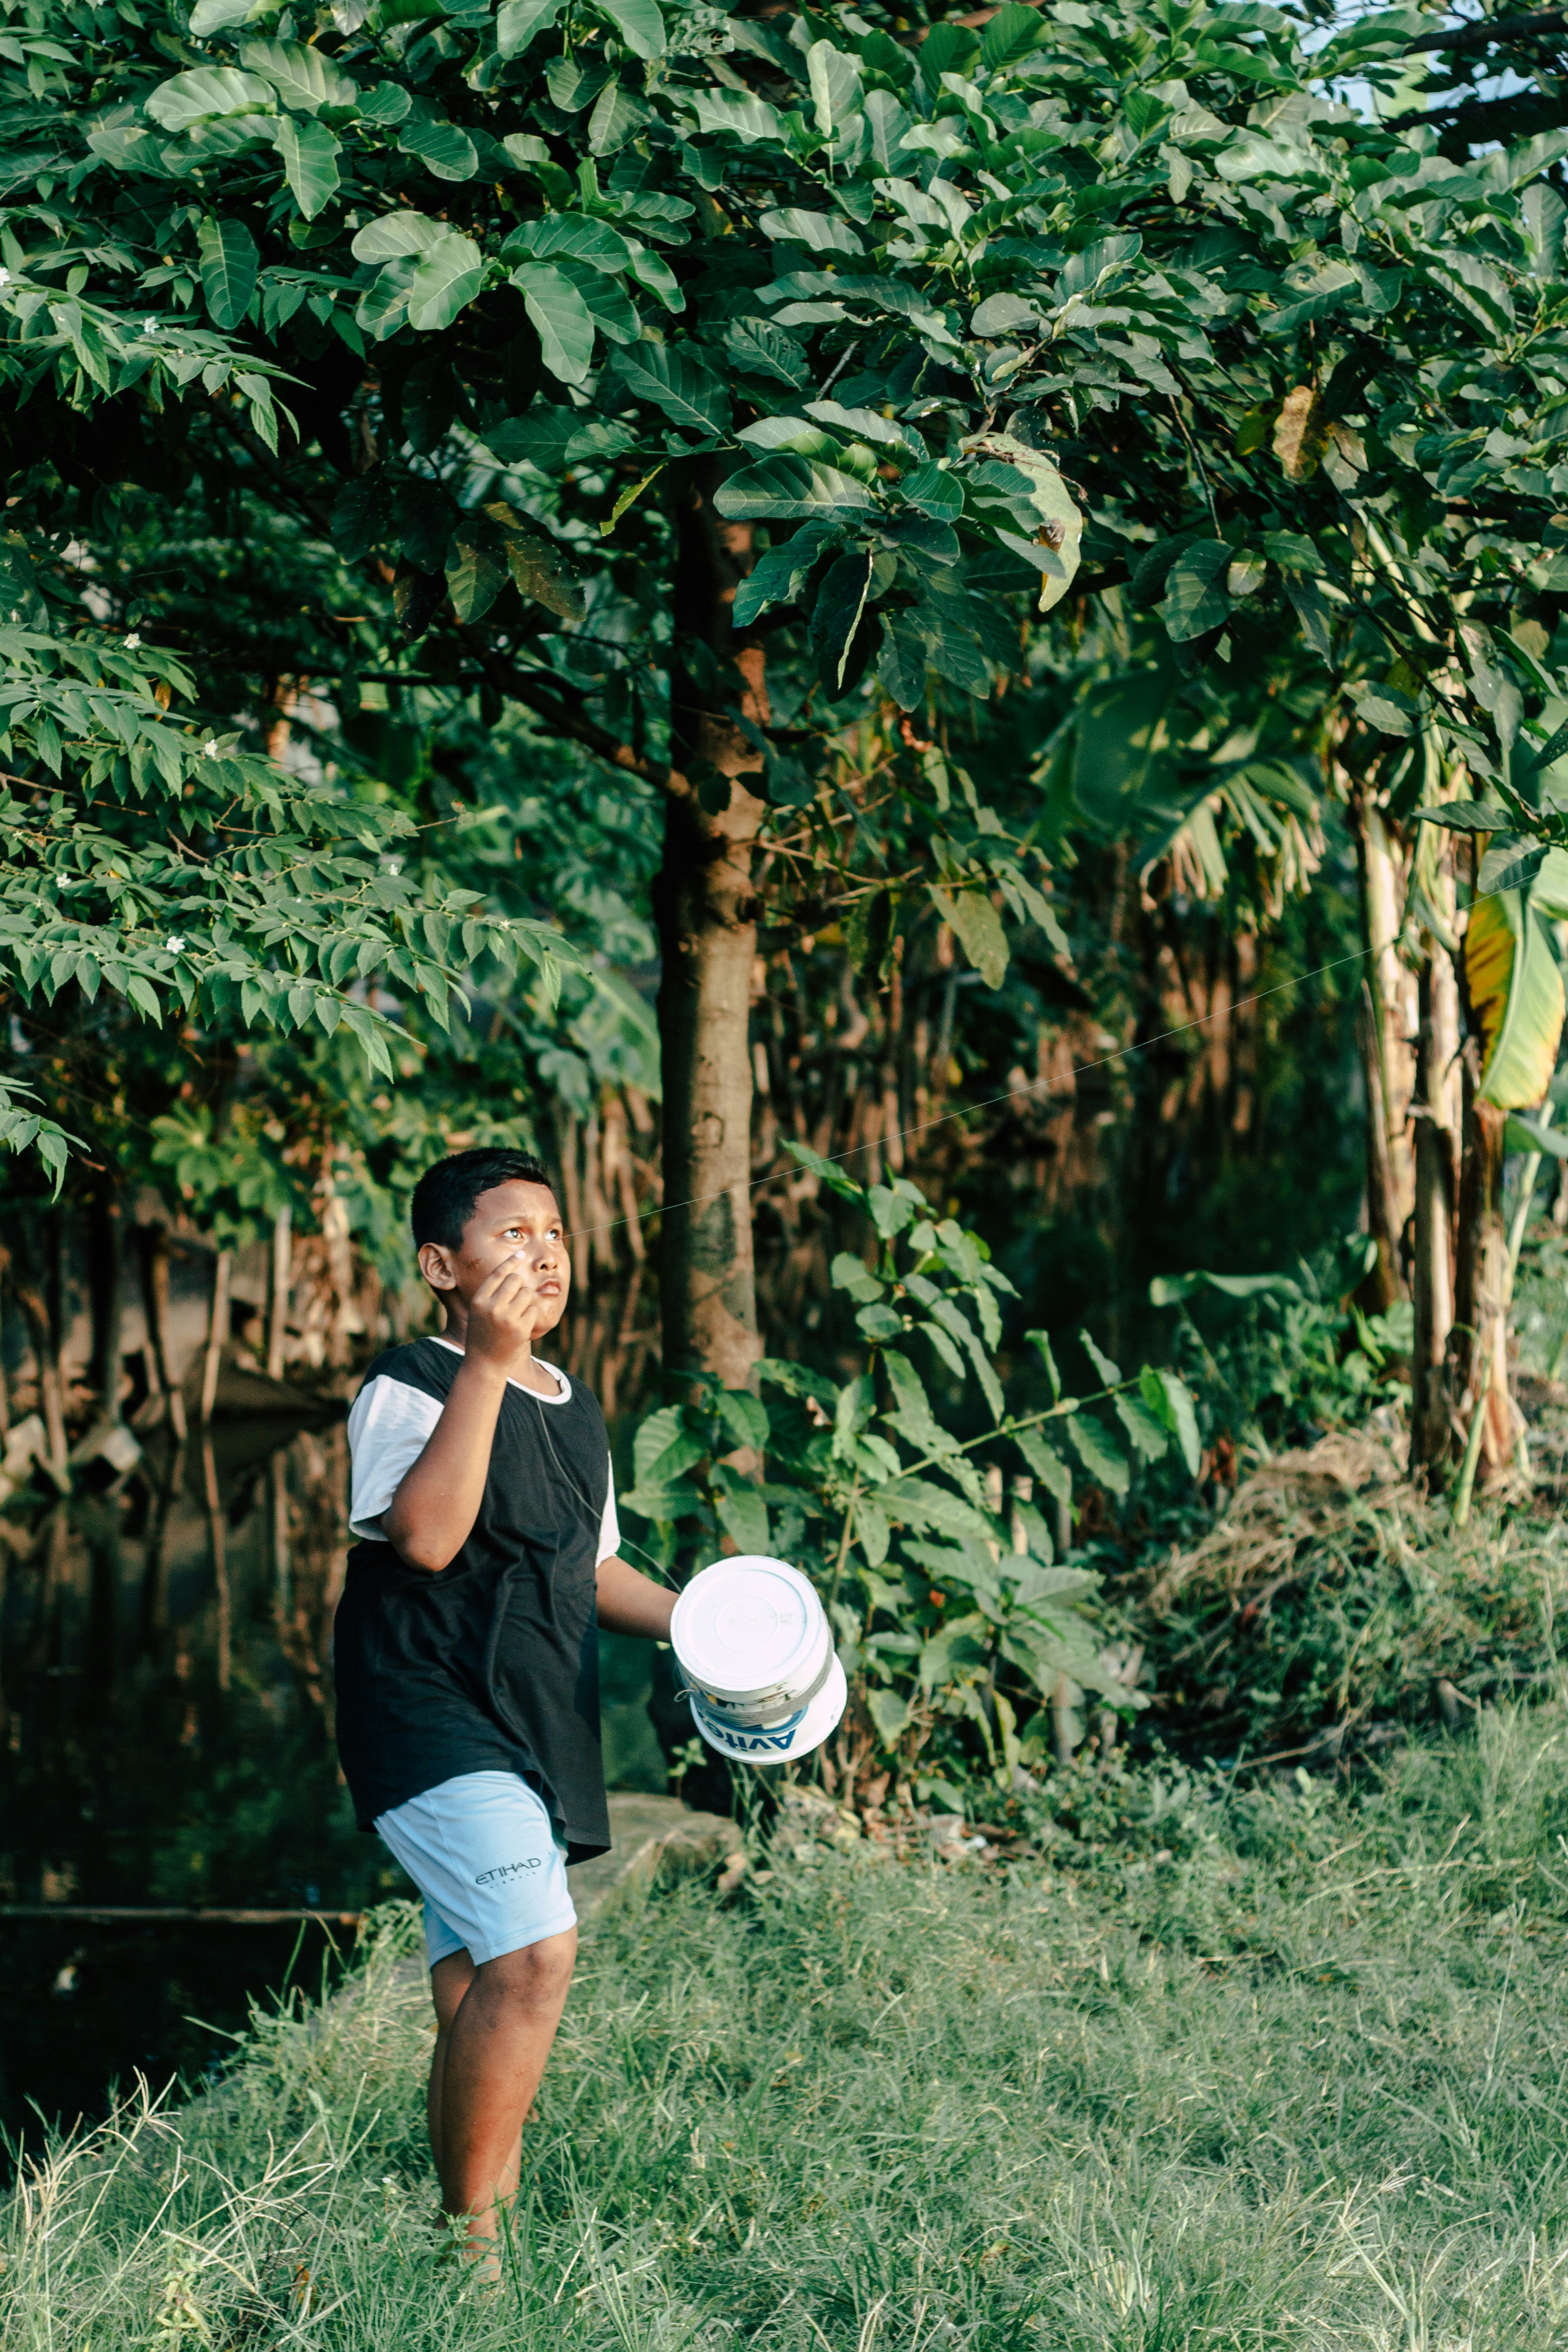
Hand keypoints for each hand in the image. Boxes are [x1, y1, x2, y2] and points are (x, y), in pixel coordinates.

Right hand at [464, 1254, 547, 1377]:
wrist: (484, 1363)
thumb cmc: (482, 1335)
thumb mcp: (478, 1312)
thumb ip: (491, 1295)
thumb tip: (512, 1273)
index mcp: (479, 1300)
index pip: (498, 1273)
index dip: (511, 1261)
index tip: (521, 1253)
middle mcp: (491, 1306)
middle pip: (516, 1280)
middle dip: (519, 1286)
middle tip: (515, 1300)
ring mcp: (506, 1317)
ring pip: (526, 1293)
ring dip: (526, 1301)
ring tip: (516, 1316)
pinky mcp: (520, 1328)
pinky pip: (533, 1310)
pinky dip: (530, 1316)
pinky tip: (520, 1327)